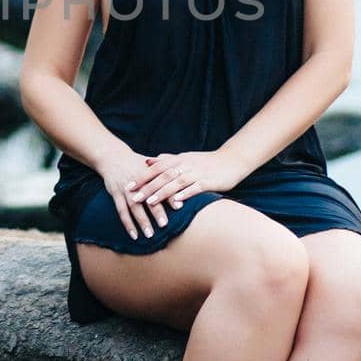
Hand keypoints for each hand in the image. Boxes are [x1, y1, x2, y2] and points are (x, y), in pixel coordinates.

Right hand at [96, 147, 173, 239]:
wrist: (113, 156)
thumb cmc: (137, 162)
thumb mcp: (151, 164)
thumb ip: (167, 172)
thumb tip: (186, 181)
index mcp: (149, 173)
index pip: (162, 184)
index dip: (170, 195)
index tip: (180, 207)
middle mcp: (138, 181)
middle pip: (148, 197)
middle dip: (156, 211)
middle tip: (165, 225)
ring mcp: (126, 188)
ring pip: (134, 206)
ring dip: (142, 221)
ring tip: (150, 235)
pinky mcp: (116, 193)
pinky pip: (121, 211)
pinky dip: (128, 224)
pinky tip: (134, 235)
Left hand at [125, 149, 243, 210]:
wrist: (232, 160)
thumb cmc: (206, 161)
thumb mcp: (185, 158)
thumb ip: (166, 160)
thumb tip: (148, 161)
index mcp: (179, 160)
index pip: (156, 167)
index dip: (142, 177)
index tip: (128, 186)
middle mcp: (185, 165)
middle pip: (163, 176)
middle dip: (147, 187)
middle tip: (133, 197)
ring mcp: (197, 173)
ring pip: (176, 182)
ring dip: (162, 192)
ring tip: (150, 202)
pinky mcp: (208, 181)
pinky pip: (195, 188)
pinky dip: (185, 194)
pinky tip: (176, 202)